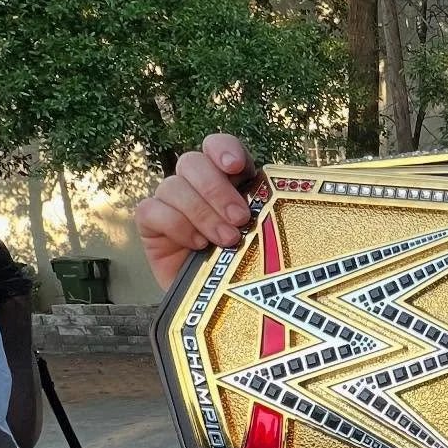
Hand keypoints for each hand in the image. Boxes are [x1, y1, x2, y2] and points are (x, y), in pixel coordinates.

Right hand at [133, 134, 255, 290]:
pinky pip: (151, 210)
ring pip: (172, 186)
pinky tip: (197, 245)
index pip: (218, 146)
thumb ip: (270, 211)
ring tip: (227, 240)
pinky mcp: (151, 224)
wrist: (220, 302)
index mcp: (228, 179)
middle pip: (192, 162)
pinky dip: (176, 225)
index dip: (223, 149)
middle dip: (216, 189)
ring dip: (202, 213)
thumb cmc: (247, 265)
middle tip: (240, 219)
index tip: (236, 166)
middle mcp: (196, 185)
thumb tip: (295, 197)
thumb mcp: (267, 236)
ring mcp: (171, 203)